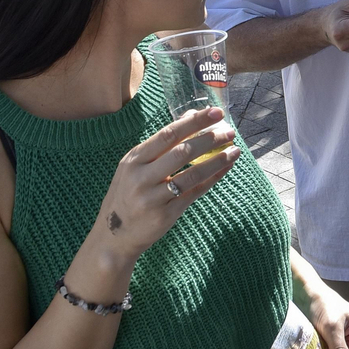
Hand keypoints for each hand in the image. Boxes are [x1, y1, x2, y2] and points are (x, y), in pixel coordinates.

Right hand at [92, 107, 238, 261]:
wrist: (113, 236)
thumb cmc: (129, 193)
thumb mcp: (135, 166)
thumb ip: (162, 144)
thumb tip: (192, 115)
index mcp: (133, 160)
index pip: (168, 134)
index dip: (195, 122)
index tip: (216, 112)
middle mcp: (141, 177)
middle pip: (182, 152)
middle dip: (210, 139)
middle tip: (230, 131)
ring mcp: (153, 197)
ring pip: (192, 174)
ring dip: (217, 160)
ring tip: (234, 150)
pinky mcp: (165, 215)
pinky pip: (195, 193)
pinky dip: (213, 178)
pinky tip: (226, 168)